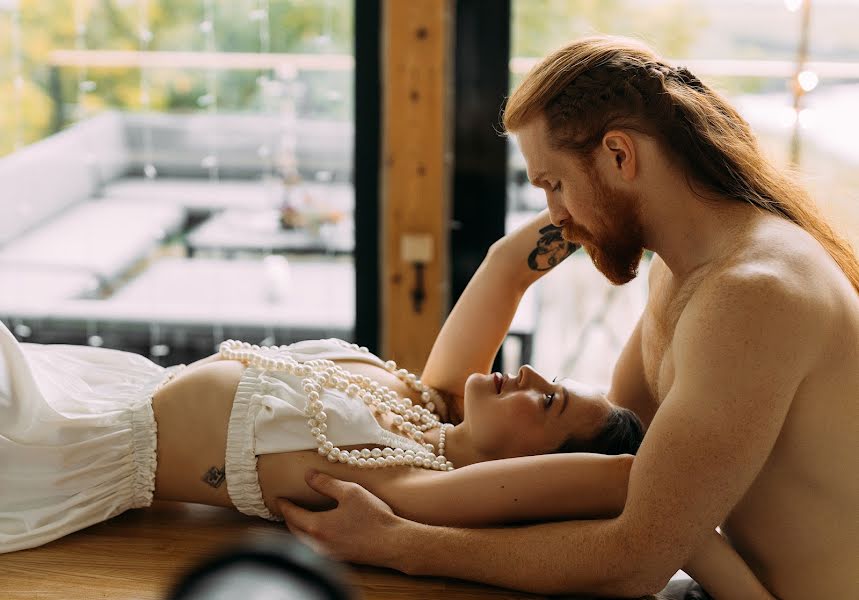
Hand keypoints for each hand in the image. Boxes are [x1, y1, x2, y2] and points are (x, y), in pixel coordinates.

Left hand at [277, 469, 410, 566]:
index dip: (284, 505)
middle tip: (287, 507)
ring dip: (299, 528)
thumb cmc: (373, 517)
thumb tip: (308, 475)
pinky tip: (320, 529)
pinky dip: (310, 536)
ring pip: (304, 540)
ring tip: (300, 517)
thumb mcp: (350, 492)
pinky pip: (315, 547)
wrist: (392, 543)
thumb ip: (326, 483)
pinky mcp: (338, 558)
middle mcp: (318, 544)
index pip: (292, 515)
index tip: (279, 498)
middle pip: (294, 530)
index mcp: (317, 527)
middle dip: (288, 518)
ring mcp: (328, 554)